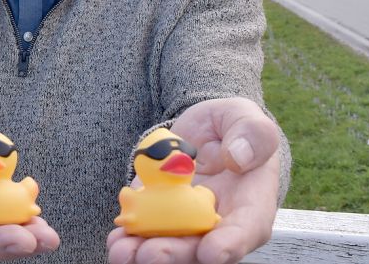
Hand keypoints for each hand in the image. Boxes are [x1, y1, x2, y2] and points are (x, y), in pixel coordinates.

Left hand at [107, 97, 281, 263]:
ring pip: (171, 245)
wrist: (205, 132)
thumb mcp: (246, 117)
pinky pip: (146, 230)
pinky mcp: (159, 213)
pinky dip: (129, 238)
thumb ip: (252, 134)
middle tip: (151, 254)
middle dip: (176, 254)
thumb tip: (238, 158)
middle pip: (201, 246)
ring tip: (124, 252)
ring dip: (147, 253)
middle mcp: (220, 220)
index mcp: (251, 200)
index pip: (247, 228)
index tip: (211, 253)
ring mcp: (187, 221)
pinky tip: (116, 241)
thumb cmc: (233, 126)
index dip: (230, 244)